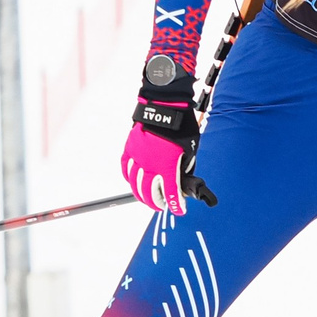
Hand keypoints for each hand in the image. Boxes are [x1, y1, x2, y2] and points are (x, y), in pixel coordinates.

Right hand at [127, 56, 216, 212]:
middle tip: (163, 206)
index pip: (171, 194)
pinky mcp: (130, 149)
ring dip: (142, 195)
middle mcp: (150, 165)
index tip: (179, 210)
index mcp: (167, 166)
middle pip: (150, 193)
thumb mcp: (190, 149)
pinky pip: (126, 169)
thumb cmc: (181, 126)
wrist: (165, 106)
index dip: (176, 205)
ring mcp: (137, 157)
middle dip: (158, 203)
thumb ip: (186, 166)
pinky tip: (133, 182)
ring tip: (148, 199)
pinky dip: (129, 178)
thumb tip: (182, 178)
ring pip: (135, 184)